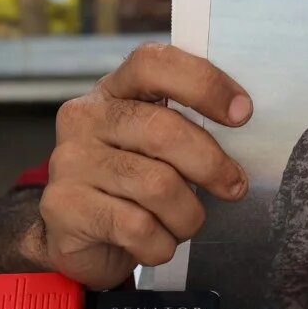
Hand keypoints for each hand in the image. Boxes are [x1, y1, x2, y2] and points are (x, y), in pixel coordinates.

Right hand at [40, 44, 252, 288]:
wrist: (76, 237)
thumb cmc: (130, 185)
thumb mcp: (155, 146)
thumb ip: (186, 128)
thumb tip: (241, 125)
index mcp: (114, 90)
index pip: (155, 64)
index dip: (204, 84)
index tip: (242, 113)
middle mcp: (86, 117)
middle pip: (164, 131)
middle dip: (210, 165)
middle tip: (234, 187)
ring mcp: (70, 161)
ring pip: (157, 186)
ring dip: (187, 215)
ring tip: (185, 222)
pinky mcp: (65, 206)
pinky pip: (138, 227)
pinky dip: (162, 244)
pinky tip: (156, 243)